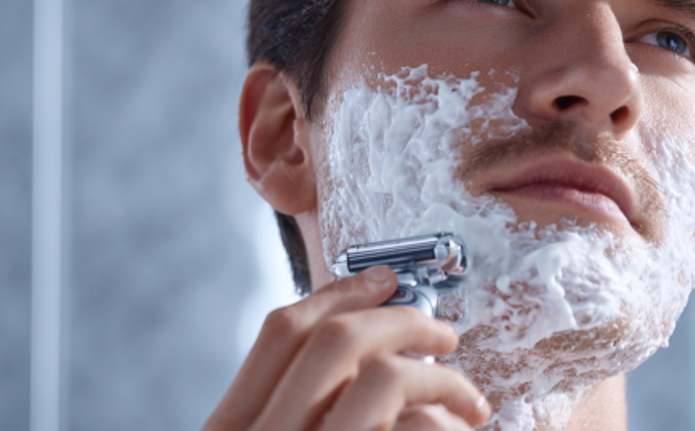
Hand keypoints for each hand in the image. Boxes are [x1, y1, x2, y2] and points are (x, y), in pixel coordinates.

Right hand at [202, 265, 490, 430]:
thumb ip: (297, 406)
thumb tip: (362, 345)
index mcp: (226, 430)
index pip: (281, 330)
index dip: (340, 290)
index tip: (385, 279)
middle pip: (335, 339)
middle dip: (403, 320)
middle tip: (445, 333)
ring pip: (385, 377)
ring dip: (440, 375)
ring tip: (468, 398)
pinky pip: (417, 427)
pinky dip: (447, 418)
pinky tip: (462, 429)